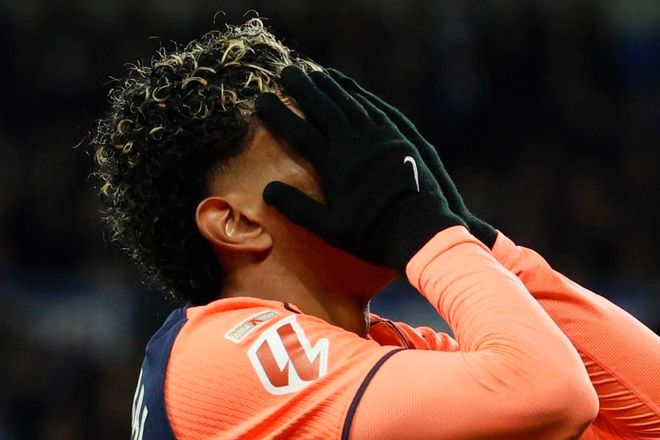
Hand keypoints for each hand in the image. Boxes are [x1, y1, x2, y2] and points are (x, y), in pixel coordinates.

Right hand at [256, 66, 463, 271]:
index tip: (261, 99)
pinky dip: (356, 94)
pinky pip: (372, 107)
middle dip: (302, 88)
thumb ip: (298, 208)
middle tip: (285, 71)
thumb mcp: (329, 228)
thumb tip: (267, 190)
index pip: (298, 132)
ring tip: (313, 73)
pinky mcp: (395, 136)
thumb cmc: (371, 233)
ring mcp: (376, 137)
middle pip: (322, 108)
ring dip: (329, 86)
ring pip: (347, 103)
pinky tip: (348, 86)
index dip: (278, 114)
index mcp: (333, 165)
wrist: (419, 228)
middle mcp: (353, 144)